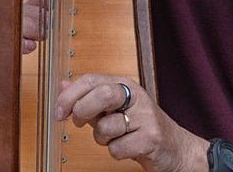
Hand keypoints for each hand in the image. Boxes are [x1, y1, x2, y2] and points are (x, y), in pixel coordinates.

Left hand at [55, 74, 205, 171]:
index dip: (69, 96)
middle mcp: (136, 97)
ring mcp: (146, 117)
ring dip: (102, 139)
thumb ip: (87, 98)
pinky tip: (128, 147)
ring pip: (105, 128)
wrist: (174, 148)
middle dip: (82, 110)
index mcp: (124, 85)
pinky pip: (116, 148)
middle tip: (79, 122)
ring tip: (116, 137)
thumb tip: (62, 86)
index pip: (90, 80)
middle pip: (100, 94)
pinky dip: (117, 152)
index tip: (58, 112)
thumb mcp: (112, 109)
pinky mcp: (151, 138)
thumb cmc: (140, 127)